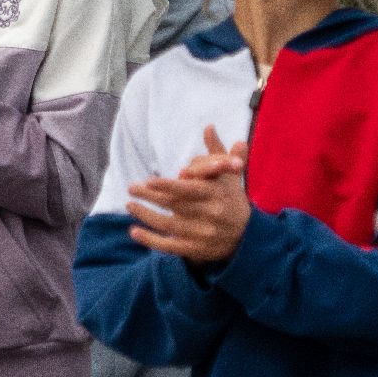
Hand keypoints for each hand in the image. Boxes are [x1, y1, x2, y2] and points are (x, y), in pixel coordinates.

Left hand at [126, 126, 250, 266]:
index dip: (169, 186)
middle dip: (151, 196)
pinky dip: (151, 241)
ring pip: (169, 225)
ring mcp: (203, 235)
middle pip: (175, 205)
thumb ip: (217, 151)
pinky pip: (170, 247)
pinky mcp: (196, 250)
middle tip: (131, 187)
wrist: (247, 235)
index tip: (149, 179)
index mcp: (217, 195)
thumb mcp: (228, 174)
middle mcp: (210, 216)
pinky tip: (134, 232)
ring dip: (146, 216)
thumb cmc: (231, 197)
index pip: (190, 190)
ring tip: (130, 204)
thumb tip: (208, 126)